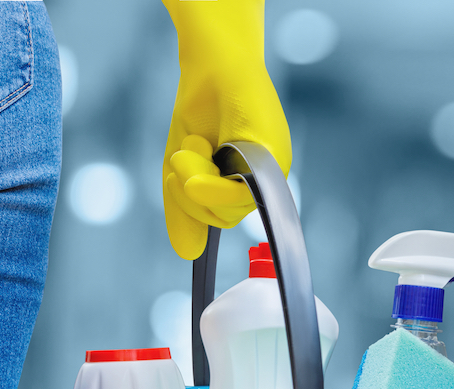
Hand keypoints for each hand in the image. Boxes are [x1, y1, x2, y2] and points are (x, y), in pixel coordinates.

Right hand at [161, 0, 291, 259]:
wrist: (210, 70)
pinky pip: (240, 192)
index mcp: (243, 187)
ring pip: (226, 209)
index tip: (183, 202)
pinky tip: (204, 151)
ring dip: (194, 179)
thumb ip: (182, 209)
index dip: (194, 214)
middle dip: (187, 193)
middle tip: (181, 156)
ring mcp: (271, 170)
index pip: (217, 221)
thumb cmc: (200, 116)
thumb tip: (187, 253)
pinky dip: (212, 182)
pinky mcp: (274, 156)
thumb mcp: (180, 168)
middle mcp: (263, 182)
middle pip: (220, 219)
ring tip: (195, 144)